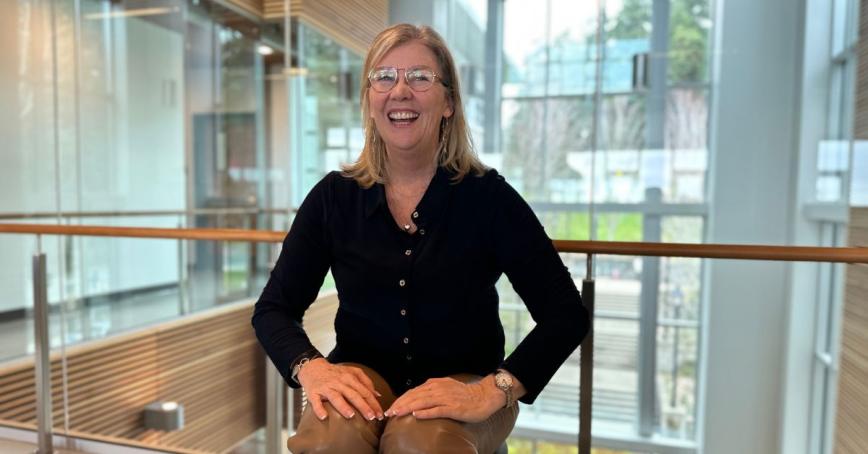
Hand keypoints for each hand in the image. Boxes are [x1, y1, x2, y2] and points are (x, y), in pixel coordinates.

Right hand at [297, 358, 384, 420]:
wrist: (313, 368)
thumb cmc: (335, 373)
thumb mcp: (352, 373)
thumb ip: (365, 382)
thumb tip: (377, 395)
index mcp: (350, 378)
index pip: (365, 392)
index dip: (373, 403)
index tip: (380, 414)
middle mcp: (339, 382)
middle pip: (353, 395)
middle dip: (363, 406)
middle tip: (371, 417)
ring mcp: (326, 388)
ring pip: (336, 397)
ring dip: (343, 406)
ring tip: (351, 415)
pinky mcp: (313, 393)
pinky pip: (316, 402)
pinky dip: (319, 409)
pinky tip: (324, 417)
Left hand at [384, 376, 504, 422]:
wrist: (485, 396)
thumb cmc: (465, 395)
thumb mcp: (445, 389)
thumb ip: (432, 392)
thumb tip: (417, 398)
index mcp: (435, 384)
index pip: (413, 392)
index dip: (400, 400)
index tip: (390, 408)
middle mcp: (438, 389)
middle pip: (414, 396)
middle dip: (400, 404)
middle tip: (388, 413)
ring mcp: (446, 398)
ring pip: (422, 402)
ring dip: (408, 408)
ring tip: (396, 414)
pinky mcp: (454, 408)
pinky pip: (437, 410)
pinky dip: (425, 412)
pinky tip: (416, 415)